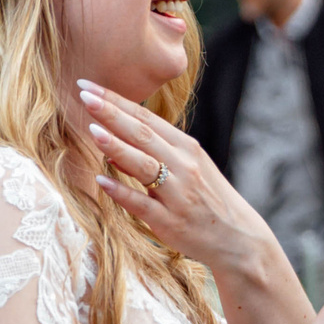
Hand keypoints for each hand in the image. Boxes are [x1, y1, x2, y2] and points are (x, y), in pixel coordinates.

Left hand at [78, 79, 286, 281]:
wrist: (239, 237)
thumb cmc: (208, 199)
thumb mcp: (189, 168)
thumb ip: (155, 153)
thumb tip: (112, 143)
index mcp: (187, 147)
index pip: (145, 117)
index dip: (116, 100)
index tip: (87, 86)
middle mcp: (184, 166)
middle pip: (143, 135)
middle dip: (112, 114)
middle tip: (84, 95)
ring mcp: (178, 194)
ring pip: (144, 165)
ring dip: (117, 147)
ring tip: (91, 130)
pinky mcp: (171, 222)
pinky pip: (143, 204)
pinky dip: (122, 191)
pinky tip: (101, 181)